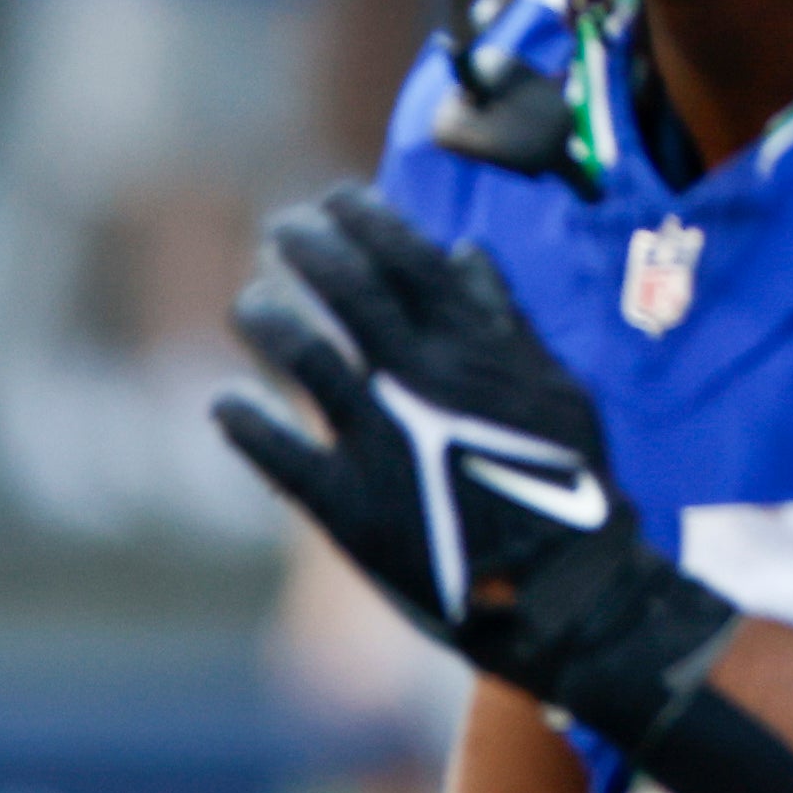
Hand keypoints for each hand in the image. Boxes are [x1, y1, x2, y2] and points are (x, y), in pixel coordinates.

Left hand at [213, 185, 738, 745]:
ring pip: (305, 358)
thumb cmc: (568, 486)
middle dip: (308, 247)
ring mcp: (381, 443)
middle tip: (283, 229)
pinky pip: (278, 456)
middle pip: (348, 290)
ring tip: (249, 307)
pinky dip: (244, 423)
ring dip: (268, 322)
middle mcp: (420, 382)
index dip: (364, 219)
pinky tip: (224, 403)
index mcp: (475, 349)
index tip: (337, 201)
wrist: (566, 591)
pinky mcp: (349, 508)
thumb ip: (504, 320)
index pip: (406, 256)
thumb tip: (465, 252)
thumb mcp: (556, 389)